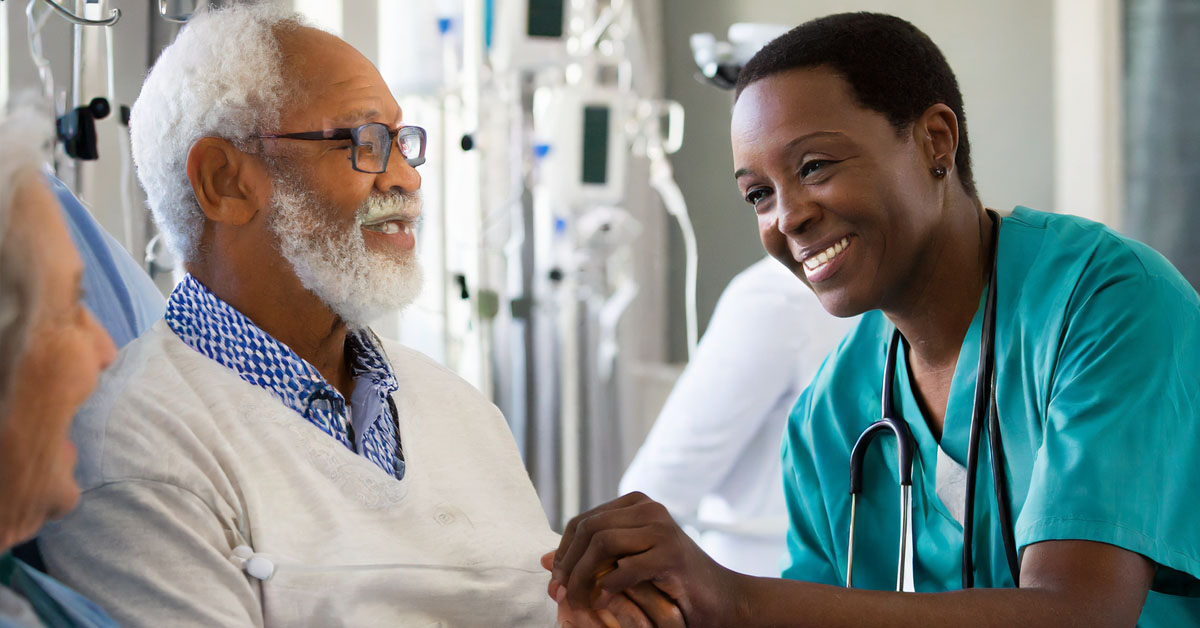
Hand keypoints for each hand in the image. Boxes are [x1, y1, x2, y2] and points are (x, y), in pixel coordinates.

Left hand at [548, 492, 741, 627]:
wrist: (720, 599)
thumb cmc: (670, 582)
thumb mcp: (624, 564)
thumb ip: (589, 558)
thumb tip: (543, 560)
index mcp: (636, 504)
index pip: (583, 521)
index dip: (563, 551)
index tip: (556, 579)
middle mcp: (649, 509)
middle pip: (588, 529)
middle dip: (568, 564)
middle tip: (560, 593)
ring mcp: (662, 529)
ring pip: (601, 544)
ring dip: (582, 577)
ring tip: (579, 601)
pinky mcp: (672, 555)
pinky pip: (626, 567)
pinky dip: (608, 586)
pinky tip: (603, 599)